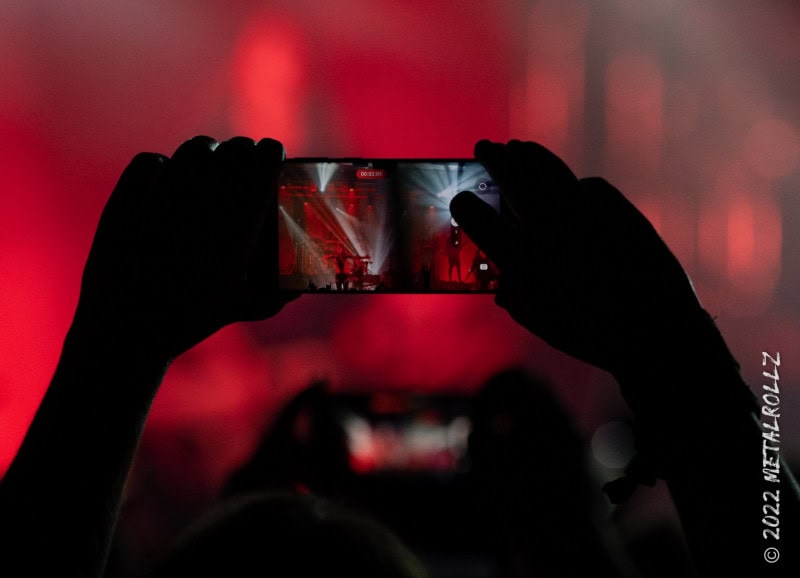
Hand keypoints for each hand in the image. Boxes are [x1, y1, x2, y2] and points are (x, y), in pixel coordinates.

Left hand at [72, 136, 296, 361]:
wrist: (127, 329)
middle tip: (245, 160)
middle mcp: (205, 202)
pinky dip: (163, 164)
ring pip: (196, 148)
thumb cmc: (191, 321)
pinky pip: (153, 160)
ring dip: (208, 152)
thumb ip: (277, 294)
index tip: (274, 153)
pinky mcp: (128, 197)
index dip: (272, 152)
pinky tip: (168, 177)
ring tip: (209, 164)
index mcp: (239, 224)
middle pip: (234, 149)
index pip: (264, 162)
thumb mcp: (243, 308)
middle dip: (245, 150)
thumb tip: (299, 289)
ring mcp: (163, 196)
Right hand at [450, 140, 703, 378]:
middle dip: (494, 159)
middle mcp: (548, 227)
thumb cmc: (592, 335)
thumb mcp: (540, 322)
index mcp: (521, 258)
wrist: (657, 330)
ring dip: (530, 156)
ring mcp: (585, 210)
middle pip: (513, 178)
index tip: (461, 199)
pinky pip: (588, 186)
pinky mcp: (616, 206)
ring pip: (549, 170)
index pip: (480, 218)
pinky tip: (567, 185)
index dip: (466, 205)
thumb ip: (515, 298)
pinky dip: (573, 184)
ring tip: (517, 147)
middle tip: (484, 146)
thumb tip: (504, 282)